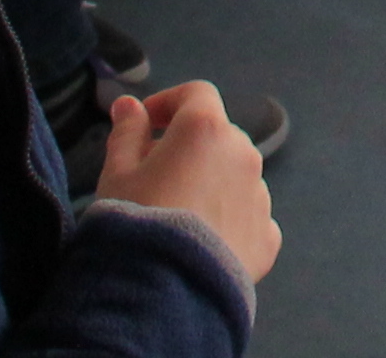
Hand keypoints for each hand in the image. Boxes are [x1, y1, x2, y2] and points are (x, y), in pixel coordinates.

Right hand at [99, 81, 281, 280]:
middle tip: (154, 176)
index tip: (146, 124)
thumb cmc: (135, 222)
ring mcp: (260, 196)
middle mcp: (243, 154)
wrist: (163, 291)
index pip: (196, 94)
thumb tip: (129, 105)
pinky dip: (229, 222)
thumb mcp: (117, 173)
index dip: (169, 103)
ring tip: (177, 218)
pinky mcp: (267, 236)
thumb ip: (127, 132)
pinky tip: (201, 244)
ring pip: (235, 177)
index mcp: (206, 129)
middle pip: (218, 137)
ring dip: (211, 184)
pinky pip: (248, 217)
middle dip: (189, 148)